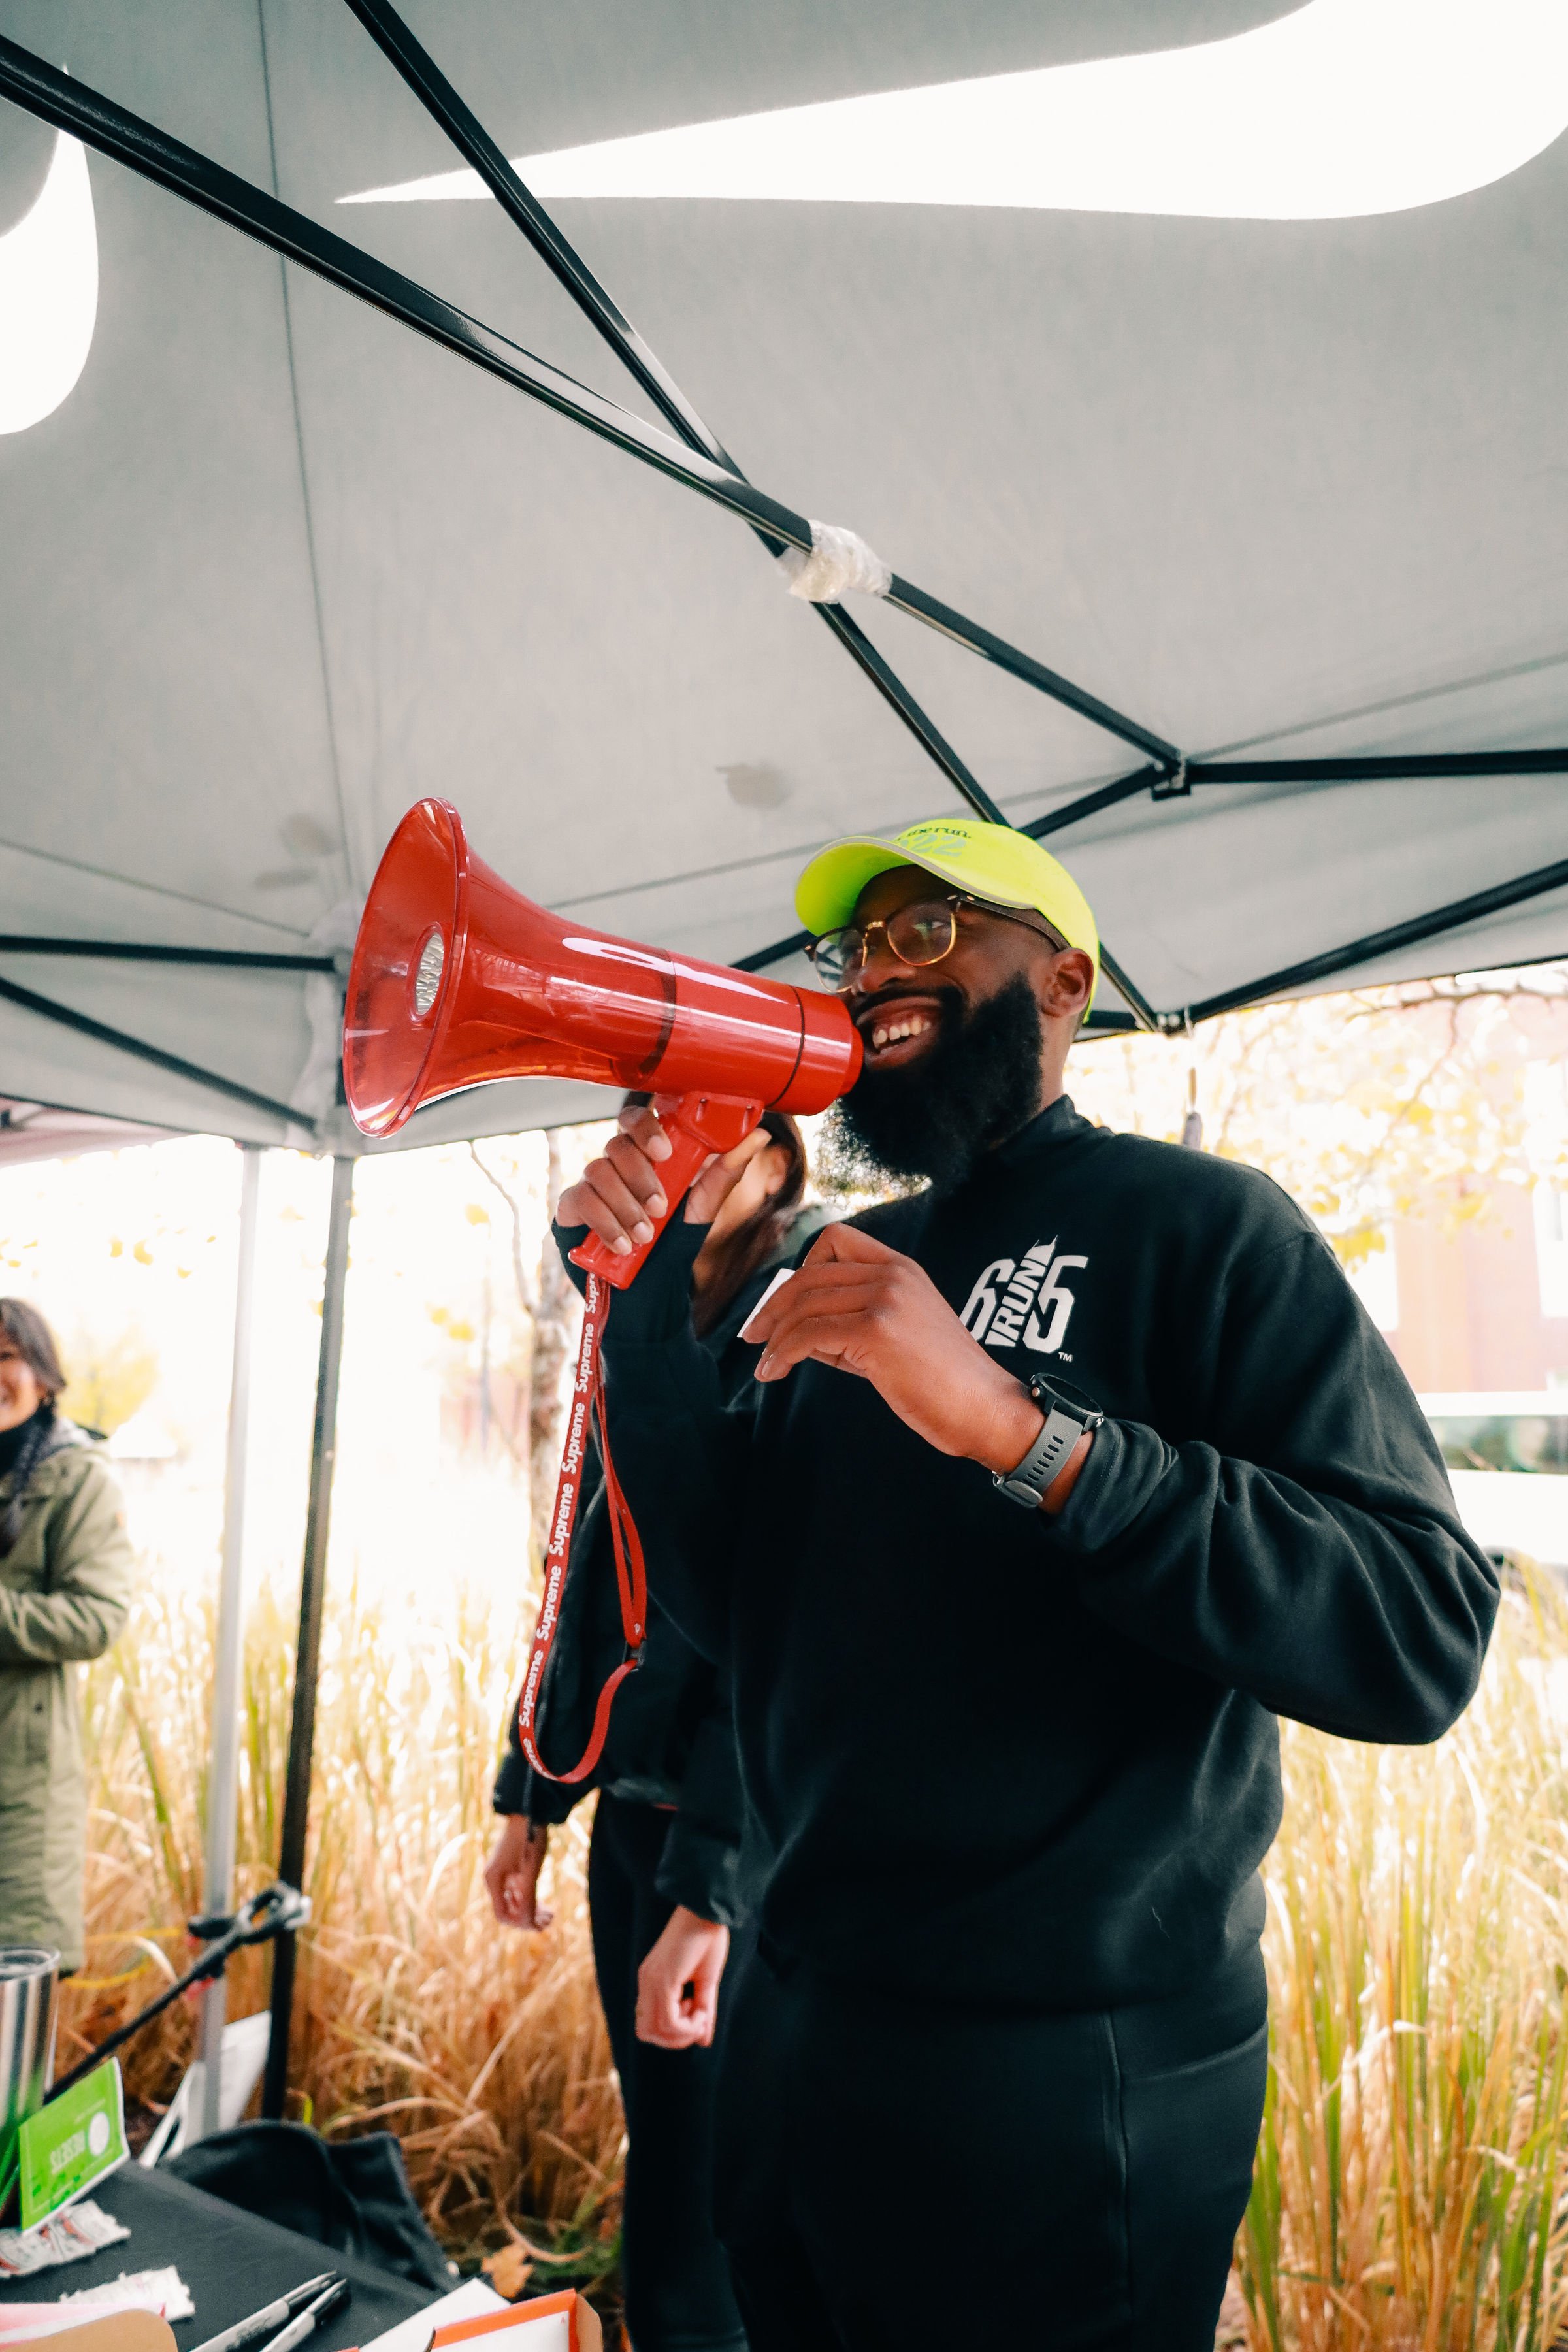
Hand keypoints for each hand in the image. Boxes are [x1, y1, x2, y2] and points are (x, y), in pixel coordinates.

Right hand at [485, 1816, 553, 1930]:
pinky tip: (544, 1906)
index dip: (520, 1924)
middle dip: (528, 1919)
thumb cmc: (530, 1838)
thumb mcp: (531, 1870)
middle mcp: (495, 1880)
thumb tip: (528, 1924)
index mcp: (493, 1880)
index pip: (503, 1915)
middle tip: (549, 1920)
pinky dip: (530, 1901)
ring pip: (515, 1903)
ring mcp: (503, 1875)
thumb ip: (528, 1897)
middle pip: (509, 1911)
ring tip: (550, 1915)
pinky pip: (518, 1893)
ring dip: (531, 1912)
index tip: (538, 1925)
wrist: (531, 1811)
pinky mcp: (511, 1870)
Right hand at [557, 1105, 772, 1259]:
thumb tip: (759, 1135)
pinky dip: (605, 1223)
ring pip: (598, 1172)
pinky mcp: (570, 1210)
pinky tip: (622, 1244)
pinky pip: (581, 1201)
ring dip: (626, 1205)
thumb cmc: (671, 1245)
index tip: (664, 1153)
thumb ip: (725, 1173)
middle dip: (641, 1178)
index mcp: (643, 1157)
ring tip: (644, 1237)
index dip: (646, 1129)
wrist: (646, 1294)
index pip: (635, 1120)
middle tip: (660, 1209)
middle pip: (617, 1145)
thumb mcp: (702, 1210)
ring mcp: (590, 1185)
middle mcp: (614, 1165)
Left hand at [635, 1906, 730, 2048]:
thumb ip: (703, 2011)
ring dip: (682, 2033)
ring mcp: (651, 1981)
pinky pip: (668, 2021)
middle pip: (647, 2034)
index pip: (648, 2026)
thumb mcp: (706, 1982)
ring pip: (656, 2031)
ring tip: (700, 2013)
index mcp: (652, 1982)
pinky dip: (687, 2025)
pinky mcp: (662, 1979)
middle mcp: (646, 1983)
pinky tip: (701, 2010)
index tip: (695, 2015)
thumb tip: (704, 2041)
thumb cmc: (707, 1939)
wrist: (707, 1909)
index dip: (672, 2033)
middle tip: (697, 2020)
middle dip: (675, 2038)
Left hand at [746, 1223, 1092, 1509]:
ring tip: (764, 1363)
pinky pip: (808, 1334)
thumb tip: (793, 1329)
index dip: (801, 1267)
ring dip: (774, 1335)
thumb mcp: (897, 1335)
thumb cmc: (943, 1383)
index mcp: (902, 1268)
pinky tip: (774, 1372)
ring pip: (805, 1304)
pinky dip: (782, 1353)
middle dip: (773, 1306)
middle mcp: (893, 1274)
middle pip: (810, 1274)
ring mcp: (886, 1299)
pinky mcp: (876, 1332)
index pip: (836, 1239)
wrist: (986, 1409)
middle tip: (753, 1335)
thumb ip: (851, 1322)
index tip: (783, 1303)